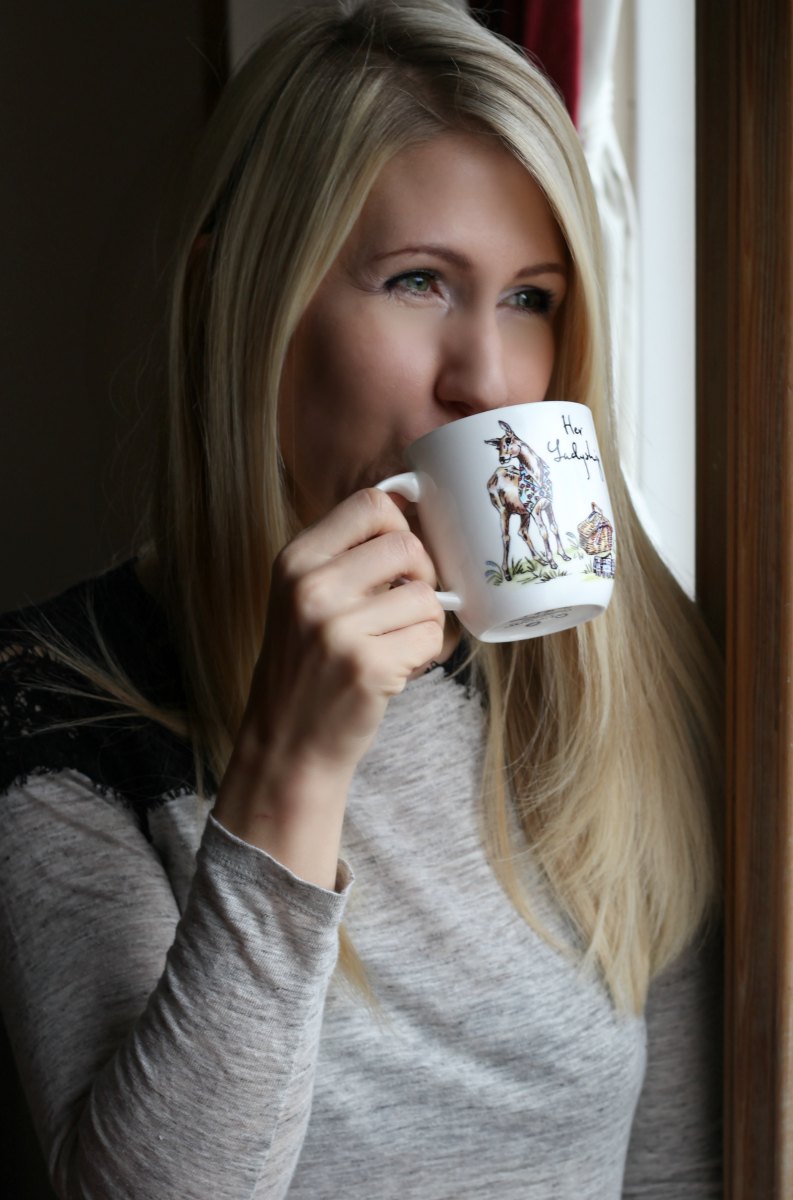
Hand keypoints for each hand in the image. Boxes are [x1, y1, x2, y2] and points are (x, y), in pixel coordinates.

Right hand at [214, 488, 444, 885]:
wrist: (286, 744)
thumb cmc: (306, 668)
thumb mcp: (303, 598)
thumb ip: (345, 557)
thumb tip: (412, 511)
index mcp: (294, 560)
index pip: (370, 503)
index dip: (401, 525)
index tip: (402, 557)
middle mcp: (311, 587)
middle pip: (407, 545)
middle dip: (423, 575)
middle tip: (408, 605)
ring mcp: (337, 627)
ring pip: (425, 595)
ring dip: (426, 621)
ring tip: (397, 644)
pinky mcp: (368, 665)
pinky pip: (431, 636)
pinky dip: (428, 652)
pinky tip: (398, 667)